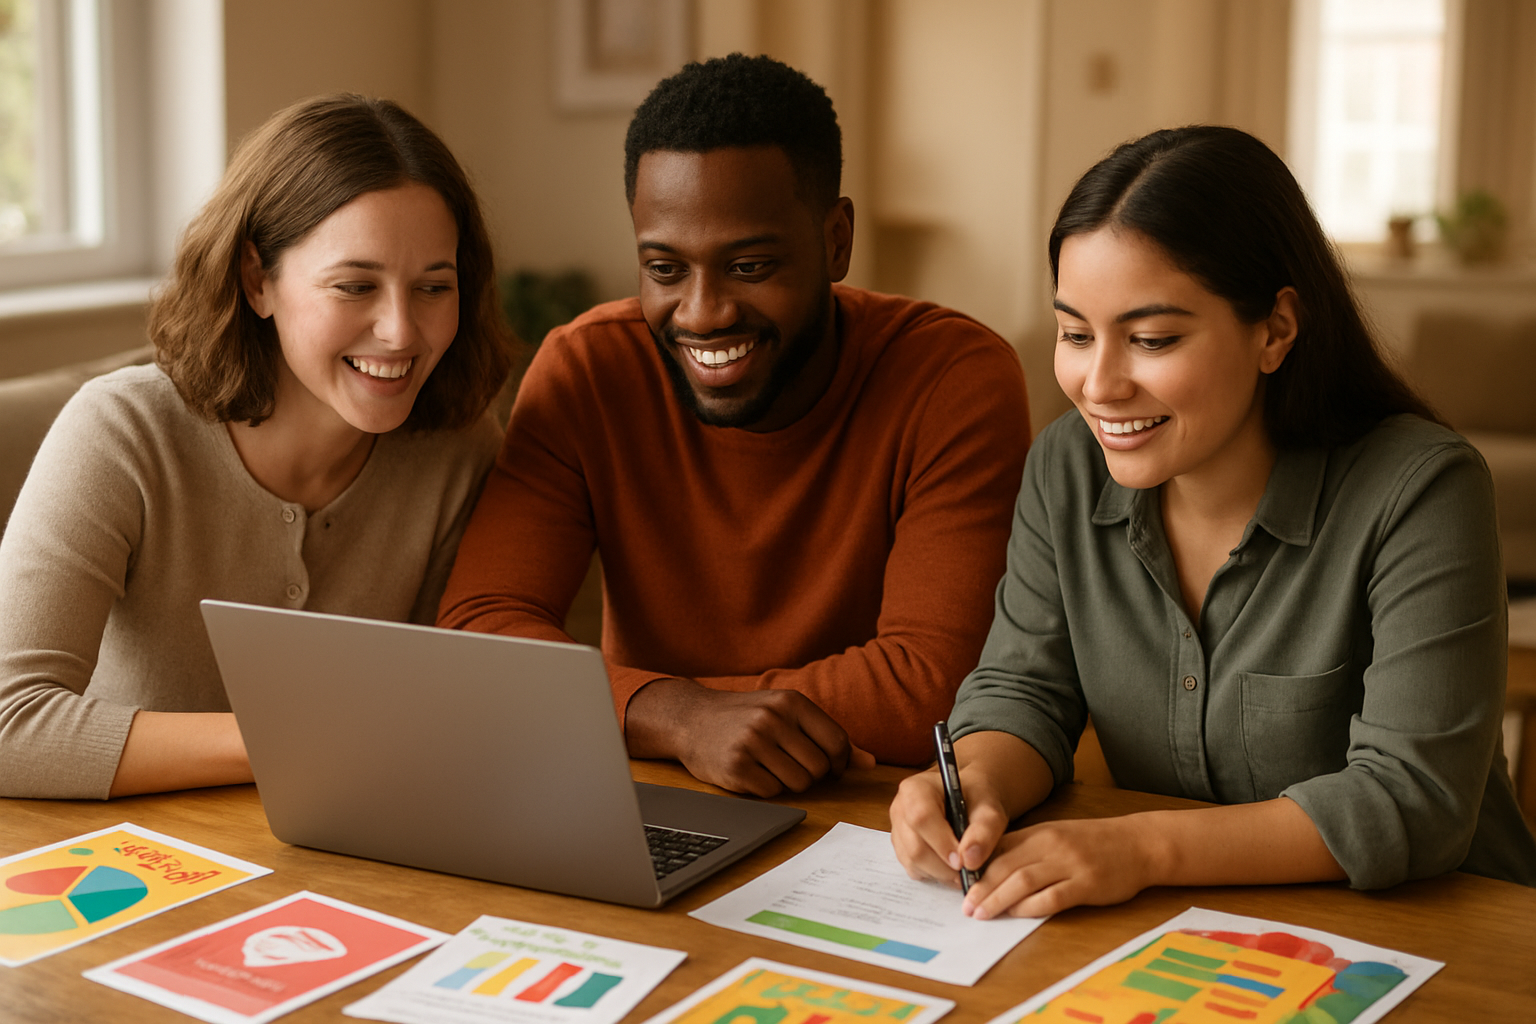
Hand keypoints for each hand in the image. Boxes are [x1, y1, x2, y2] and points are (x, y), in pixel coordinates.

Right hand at [625, 678, 874, 796]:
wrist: (691, 719)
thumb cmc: (746, 716)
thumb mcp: (786, 713)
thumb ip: (828, 735)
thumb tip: (869, 762)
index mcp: (790, 702)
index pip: (837, 742)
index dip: (839, 762)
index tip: (828, 766)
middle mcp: (772, 719)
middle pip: (820, 767)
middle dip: (812, 773)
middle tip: (792, 764)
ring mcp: (752, 743)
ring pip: (800, 783)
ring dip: (790, 782)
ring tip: (771, 766)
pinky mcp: (736, 768)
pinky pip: (773, 792)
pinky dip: (767, 788)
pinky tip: (752, 772)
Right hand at [889, 766, 1011, 888]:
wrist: (969, 800)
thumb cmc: (977, 800)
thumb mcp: (989, 811)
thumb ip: (984, 832)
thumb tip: (970, 860)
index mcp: (917, 788)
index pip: (922, 818)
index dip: (942, 843)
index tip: (963, 861)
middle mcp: (901, 808)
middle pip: (915, 847)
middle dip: (945, 866)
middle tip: (968, 870)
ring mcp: (897, 829)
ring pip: (913, 862)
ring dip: (941, 872)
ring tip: (962, 868)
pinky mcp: (900, 848)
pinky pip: (913, 869)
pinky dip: (934, 874)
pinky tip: (950, 865)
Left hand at [961, 815, 1159, 918]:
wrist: (1139, 843)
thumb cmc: (1095, 842)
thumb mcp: (1057, 835)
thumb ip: (1027, 848)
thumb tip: (991, 866)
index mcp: (1039, 833)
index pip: (998, 848)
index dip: (976, 867)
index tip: (959, 883)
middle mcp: (1051, 845)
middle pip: (1005, 866)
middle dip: (980, 887)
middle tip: (964, 906)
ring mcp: (1069, 864)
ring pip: (1023, 881)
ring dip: (997, 899)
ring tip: (980, 913)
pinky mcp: (1086, 884)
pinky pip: (1052, 897)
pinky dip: (1030, 907)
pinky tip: (1016, 915)